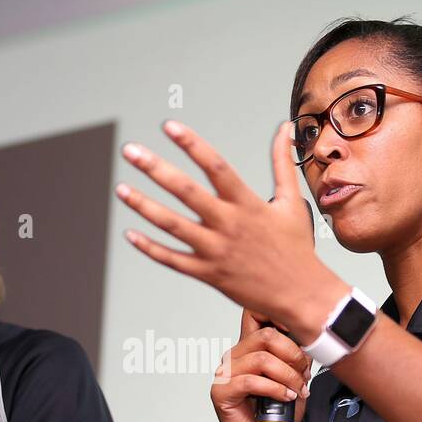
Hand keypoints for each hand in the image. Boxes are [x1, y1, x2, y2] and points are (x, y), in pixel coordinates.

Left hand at [115, 120, 349, 341]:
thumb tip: (284, 130)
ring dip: (143, 206)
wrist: (301, 295)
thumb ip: (282, 163)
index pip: (215, 166)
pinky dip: (150, 248)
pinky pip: (173, 260)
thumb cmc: (296, 248)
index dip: (191, 144)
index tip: (169, 126)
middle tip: (130, 151)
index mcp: (248, 204)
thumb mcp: (292, 201)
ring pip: (172, 225)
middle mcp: (229, 225)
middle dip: (155, 168)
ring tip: (120, 189)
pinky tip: (130, 234)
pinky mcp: (208, 274)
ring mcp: (216, 251)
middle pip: (186, 191)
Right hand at [213, 309, 311, 421]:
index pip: (255, 316)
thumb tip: (308, 345)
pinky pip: (251, 381)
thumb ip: (297, 361)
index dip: (278, 316)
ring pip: (261, 359)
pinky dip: (274, 389)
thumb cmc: (276, 416)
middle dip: (293, 355)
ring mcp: (225, 374)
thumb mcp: (294, 382)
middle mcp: (235, 357)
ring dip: (287, 376)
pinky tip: (285, 398)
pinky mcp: (222, 392)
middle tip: (304, 375)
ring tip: (297, 390)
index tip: (302, 335)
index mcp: (249, 349)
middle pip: (265, 336)